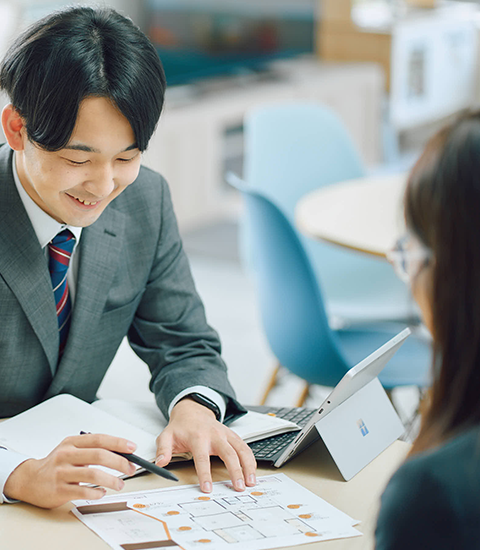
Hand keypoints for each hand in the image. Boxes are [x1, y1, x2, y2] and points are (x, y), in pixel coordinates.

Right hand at [3, 433, 137, 508]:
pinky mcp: (59, 490)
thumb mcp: (72, 449)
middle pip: (99, 455)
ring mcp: (62, 472)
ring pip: (93, 474)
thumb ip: (92, 449)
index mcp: (72, 442)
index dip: (118, 443)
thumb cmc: (56, 464)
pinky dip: (96, 492)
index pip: (100, 439)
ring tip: (119, 484)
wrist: (29, 479)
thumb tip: (121, 453)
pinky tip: (101, 492)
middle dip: (119, 462)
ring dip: (111, 480)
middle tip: (130, 468)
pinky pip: (83, 491)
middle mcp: (66, 455)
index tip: (132, 448)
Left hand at [155, 398, 256, 492]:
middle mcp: (215, 435)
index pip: (202, 457)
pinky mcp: (233, 436)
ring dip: (248, 465)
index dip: (205, 474)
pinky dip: (251, 459)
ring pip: (241, 449)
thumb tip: (160, 463)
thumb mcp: (167, 436)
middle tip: (238, 487)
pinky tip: (253, 472)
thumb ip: (163, 450)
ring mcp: (226, 434)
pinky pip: (245, 447)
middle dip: (235, 471)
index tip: (208, 489)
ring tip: (251, 482)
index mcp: (198, 437)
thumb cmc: (181, 428)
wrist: (192, 411)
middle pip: (228, 453)